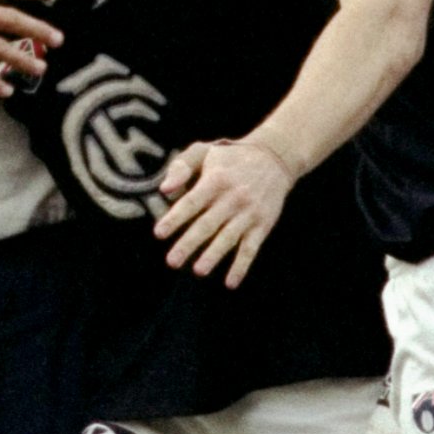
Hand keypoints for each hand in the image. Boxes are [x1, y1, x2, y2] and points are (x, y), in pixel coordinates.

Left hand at [152, 135, 298, 285]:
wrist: (274, 158)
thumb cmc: (230, 158)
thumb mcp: (204, 152)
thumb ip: (181, 167)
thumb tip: (164, 190)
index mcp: (215, 180)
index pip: (192, 202)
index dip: (175, 218)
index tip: (159, 233)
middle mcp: (232, 198)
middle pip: (207, 224)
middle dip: (189, 243)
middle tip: (172, 261)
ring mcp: (248, 213)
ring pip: (228, 238)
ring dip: (213, 256)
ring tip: (198, 271)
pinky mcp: (262, 225)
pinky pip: (251, 248)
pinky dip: (241, 266)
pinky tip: (230, 282)